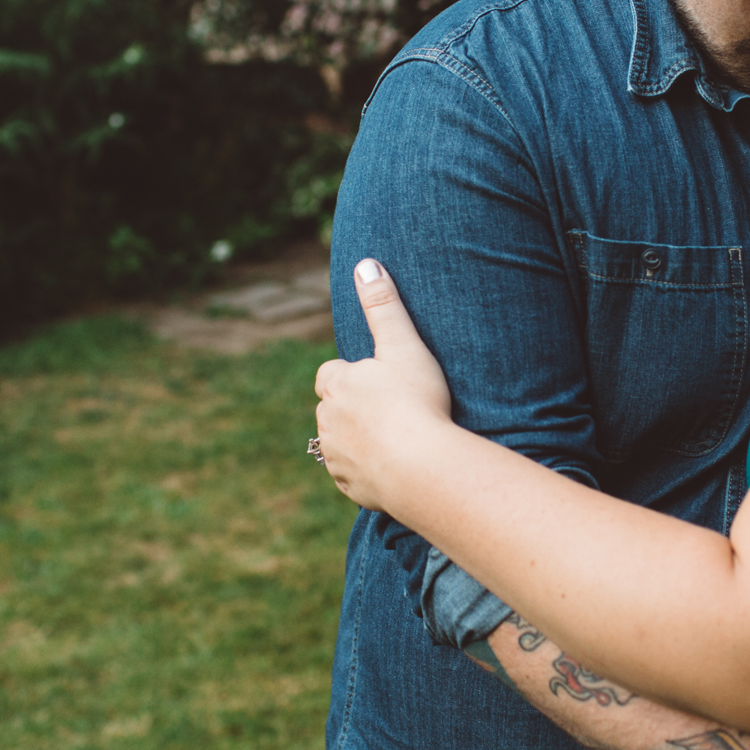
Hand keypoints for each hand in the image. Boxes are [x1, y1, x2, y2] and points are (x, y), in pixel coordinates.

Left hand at [313, 258, 455, 514]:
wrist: (421, 467)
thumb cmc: (416, 402)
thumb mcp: (404, 345)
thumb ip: (383, 305)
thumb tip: (365, 263)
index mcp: (338, 385)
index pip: (331, 374)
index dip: (350, 375)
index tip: (374, 379)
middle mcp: (328, 421)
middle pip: (332, 409)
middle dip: (351, 408)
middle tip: (388, 410)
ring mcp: (336, 457)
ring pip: (338, 444)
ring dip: (356, 440)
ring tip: (393, 440)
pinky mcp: (349, 486)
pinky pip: (351, 476)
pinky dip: (365, 471)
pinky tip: (391, 468)